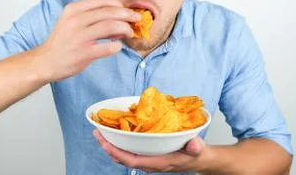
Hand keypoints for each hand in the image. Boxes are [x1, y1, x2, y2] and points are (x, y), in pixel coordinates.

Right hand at [35, 0, 140, 80]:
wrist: (46, 61)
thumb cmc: (62, 41)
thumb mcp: (72, 21)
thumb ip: (92, 16)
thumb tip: (117, 16)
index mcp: (73, 10)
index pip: (101, 0)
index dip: (117, 3)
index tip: (125, 9)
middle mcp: (75, 21)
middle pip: (109, 12)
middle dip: (127, 14)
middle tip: (136, 19)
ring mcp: (80, 37)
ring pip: (111, 26)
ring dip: (125, 28)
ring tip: (130, 32)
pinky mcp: (84, 53)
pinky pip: (108, 47)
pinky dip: (117, 46)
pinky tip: (118, 46)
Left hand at [93, 129, 208, 172]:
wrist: (198, 159)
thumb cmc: (195, 154)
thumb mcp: (197, 149)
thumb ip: (195, 147)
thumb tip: (194, 145)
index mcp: (158, 162)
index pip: (133, 161)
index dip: (118, 154)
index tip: (106, 144)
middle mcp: (149, 163)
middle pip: (123, 159)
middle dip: (108, 147)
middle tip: (97, 134)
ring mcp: (147, 160)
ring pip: (124, 156)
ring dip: (111, 146)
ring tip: (100, 133)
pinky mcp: (147, 155)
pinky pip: (129, 152)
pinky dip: (119, 144)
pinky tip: (115, 134)